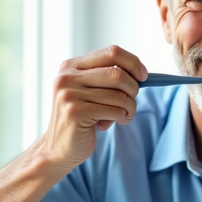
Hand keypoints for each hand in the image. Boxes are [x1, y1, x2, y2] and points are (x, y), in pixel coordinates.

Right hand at [34, 45, 147, 170]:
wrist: (58, 149)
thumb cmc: (81, 119)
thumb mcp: (90, 92)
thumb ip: (108, 79)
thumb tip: (141, 74)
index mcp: (71, 66)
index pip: (111, 52)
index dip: (133, 63)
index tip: (143, 76)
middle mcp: (67, 77)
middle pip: (117, 74)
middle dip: (133, 89)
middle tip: (131, 102)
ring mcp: (69, 95)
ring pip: (119, 95)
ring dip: (129, 108)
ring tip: (122, 116)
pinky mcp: (75, 113)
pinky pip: (114, 111)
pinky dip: (121, 118)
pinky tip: (108, 124)